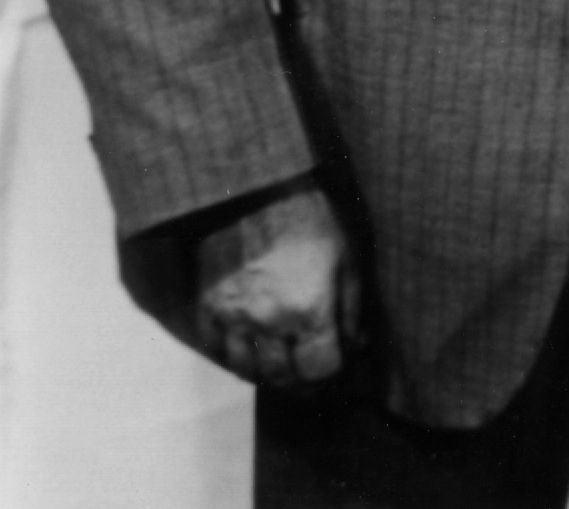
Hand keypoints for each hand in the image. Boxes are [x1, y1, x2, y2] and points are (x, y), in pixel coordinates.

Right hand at [191, 181, 361, 384]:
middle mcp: (268, 322)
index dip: (331, 376)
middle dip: (302, 382)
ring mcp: (232, 318)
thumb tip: (356, 348)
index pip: (320, 370)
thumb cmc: (312, 221)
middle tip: (312, 378)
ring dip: (267, 375)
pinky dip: (234, 358)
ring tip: (283, 366)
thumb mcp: (347, 260)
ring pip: (247, 370)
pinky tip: (250, 350)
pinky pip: (216, 351)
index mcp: (309, 309)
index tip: (337, 371)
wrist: (255, 190)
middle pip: (283, 377)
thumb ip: (352, 310)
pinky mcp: (206, 308)